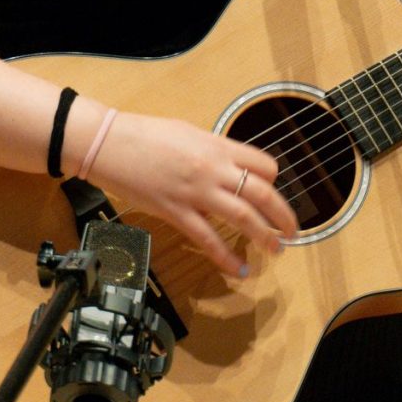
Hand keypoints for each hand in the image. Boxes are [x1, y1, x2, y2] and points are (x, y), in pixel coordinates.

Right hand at [84, 110, 297, 281]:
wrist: (110, 144)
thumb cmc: (145, 134)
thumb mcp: (188, 133)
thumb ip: (212, 151)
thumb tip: (228, 167)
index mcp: (217, 145)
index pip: (262, 164)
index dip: (274, 181)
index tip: (274, 193)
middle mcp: (213, 168)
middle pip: (261, 192)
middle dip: (283, 215)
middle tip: (292, 230)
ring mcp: (196, 192)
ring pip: (242, 216)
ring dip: (264, 235)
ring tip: (276, 249)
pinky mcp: (176, 212)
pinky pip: (208, 239)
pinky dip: (227, 257)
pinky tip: (240, 269)